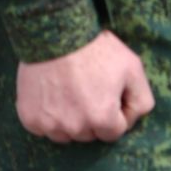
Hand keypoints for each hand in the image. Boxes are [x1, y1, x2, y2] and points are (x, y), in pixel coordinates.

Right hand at [16, 32, 153, 143]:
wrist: (56, 35)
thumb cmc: (97, 50)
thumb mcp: (133, 69)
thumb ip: (141, 100)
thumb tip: (131, 120)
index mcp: (101, 118)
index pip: (114, 133)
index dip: (116, 113)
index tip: (111, 95)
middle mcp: (74, 128)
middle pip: (90, 134)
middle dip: (94, 117)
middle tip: (91, 89)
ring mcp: (49, 125)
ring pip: (66, 134)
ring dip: (71, 120)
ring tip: (72, 91)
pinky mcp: (29, 119)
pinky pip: (44, 128)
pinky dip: (50, 116)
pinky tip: (55, 94)